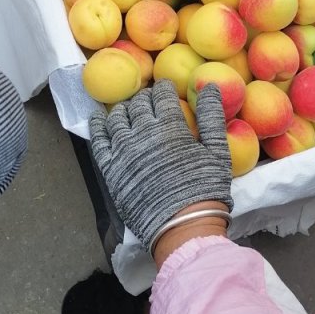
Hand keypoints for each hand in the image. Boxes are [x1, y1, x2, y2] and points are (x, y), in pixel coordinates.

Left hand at [89, 80, 232, 251]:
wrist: (182, 228)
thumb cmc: (205, 189)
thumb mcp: (217, 151)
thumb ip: (211, 116)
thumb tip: (209, 85)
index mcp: (169, 126)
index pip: (162, 95)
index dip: (164, 89)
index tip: (166, 90)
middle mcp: (142, 133)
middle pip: (138, 104)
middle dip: (144, 98)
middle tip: (149, 101)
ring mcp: (123, 150)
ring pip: (116, 118)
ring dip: (123, 109)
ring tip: (128, 109)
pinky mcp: (110, 169)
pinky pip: (98, 140)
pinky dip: (97, 125)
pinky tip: (98, 118)